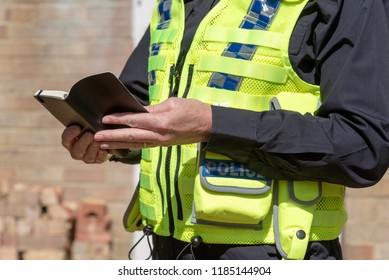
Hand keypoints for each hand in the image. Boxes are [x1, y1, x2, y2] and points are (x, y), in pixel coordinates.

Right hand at [61, 125, 108, 163]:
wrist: (103, 137)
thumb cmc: (91, 127)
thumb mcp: (86, 124)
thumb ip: (83, 122)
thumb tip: (84, 114)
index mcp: (70, 142)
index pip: (66, 139)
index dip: (70, 134)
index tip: (77, 127)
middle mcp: (76, 151)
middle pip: (76, 150)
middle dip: (83, 142)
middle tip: (90, 134)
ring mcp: (86, 157)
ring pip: (88, 156)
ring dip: (93, 147)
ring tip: (98, 140)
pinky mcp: (97, 160)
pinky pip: (99, 158)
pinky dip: (102, 153)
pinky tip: (104, 147)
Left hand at [94, 97, 211, 149]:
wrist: (209, 126)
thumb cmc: (194, 110)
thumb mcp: (173, 103)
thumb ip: (153, 109)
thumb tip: (137, 111)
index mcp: (161, 122)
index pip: (135, 120)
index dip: (119, 120)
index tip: (104, 119)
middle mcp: (159, 135)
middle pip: (131, 136)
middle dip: (112, 137)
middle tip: (96, 137)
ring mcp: (160, 142)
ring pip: (135, 144)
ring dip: (117, 144)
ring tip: (102, 145)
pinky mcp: (162, 144)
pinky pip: (143, 145)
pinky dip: (130, 146)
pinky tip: (120, 146)